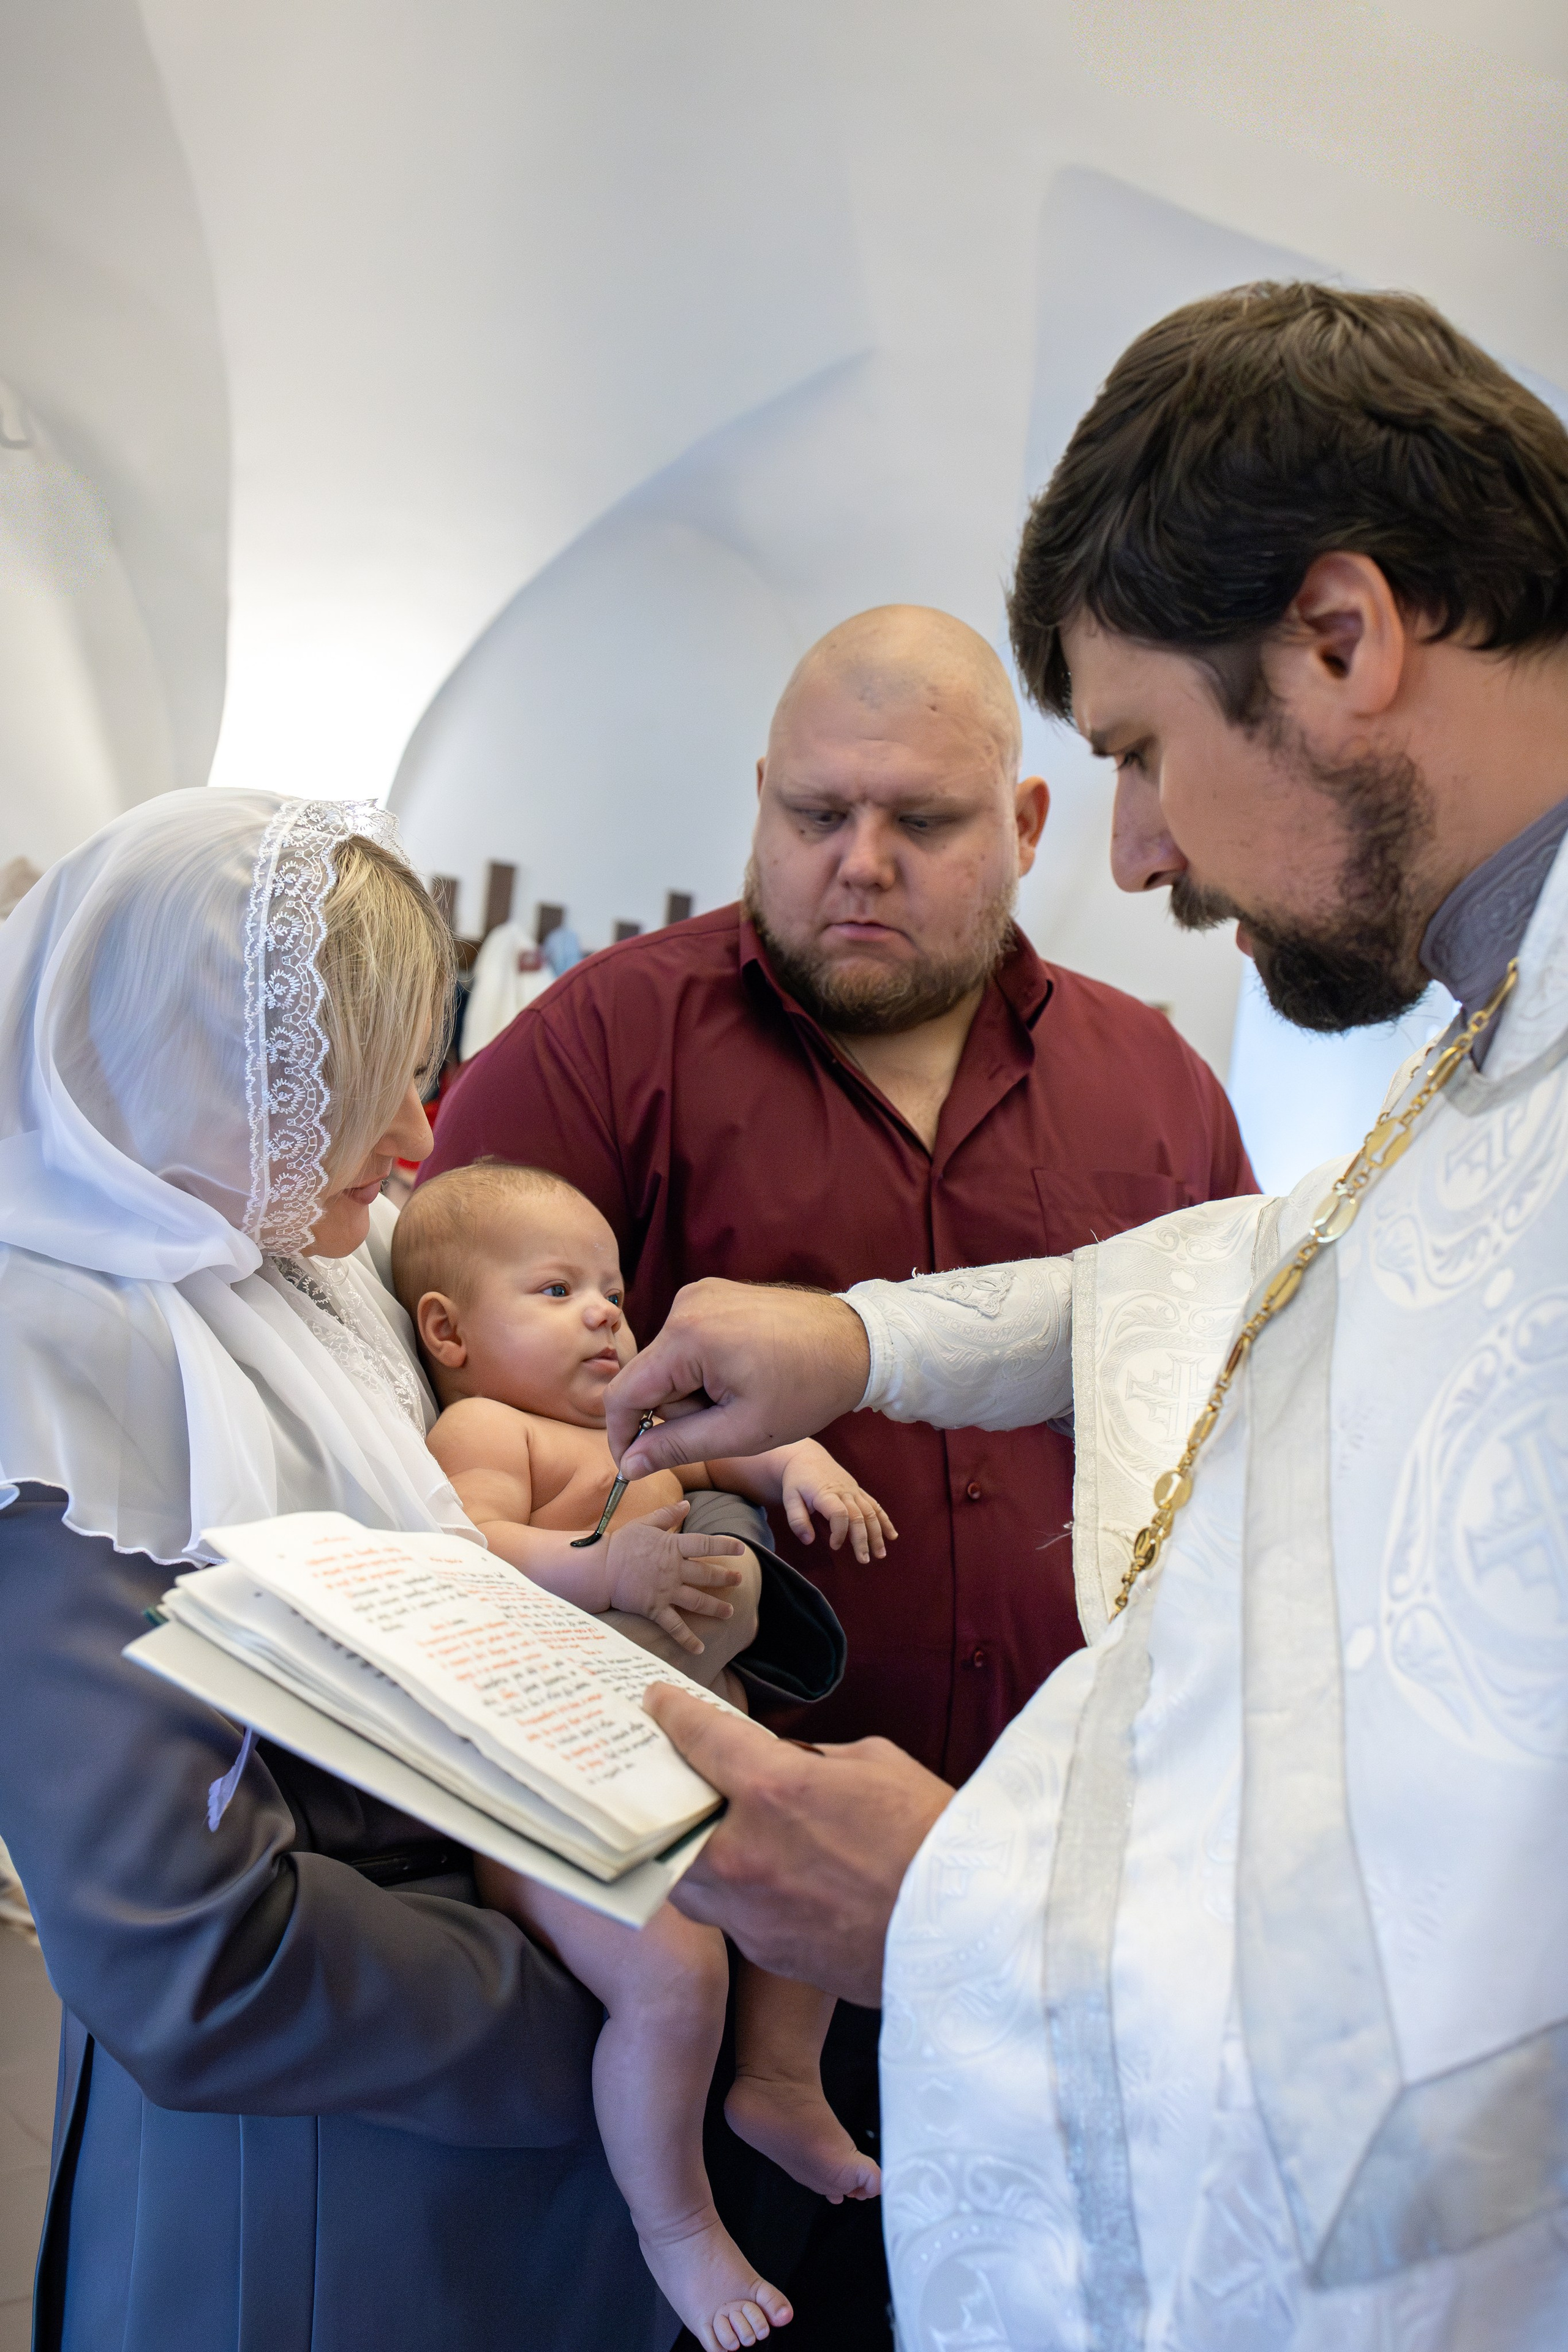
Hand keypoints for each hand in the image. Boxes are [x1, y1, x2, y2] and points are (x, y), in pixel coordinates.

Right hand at [605, 1504, 744, 1655]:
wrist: (599, 1569)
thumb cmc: (621, 1544)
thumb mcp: (644, 1524)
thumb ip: (667, 1515)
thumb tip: (686, 1504)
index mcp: (672, 1547)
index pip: (705, 1544)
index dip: (726, 1545)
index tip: (741, 1548)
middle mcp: (673, 1570)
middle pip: (707, 1575)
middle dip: (726, 1578)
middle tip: (739, 1580)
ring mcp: (665, 1591)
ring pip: (698, 1601)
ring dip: (716, 1607)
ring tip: (730, 1612)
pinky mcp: (655, 1609)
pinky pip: (675, 1627)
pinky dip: (688, 1639)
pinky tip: (700, 1648)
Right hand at [606, 1281, 870, 1477]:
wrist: (856, 1343)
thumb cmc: (807, 1390)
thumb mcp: (740, 1432)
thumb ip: (677, 1447)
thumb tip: (629, 1465)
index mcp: (687, 1337)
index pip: (624, 1394)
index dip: (623, 1436)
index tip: (634, 1465)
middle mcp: (685, 1305)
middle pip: (650, 1378)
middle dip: (681, 1409)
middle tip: (732, 1417)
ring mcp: (699, 1294)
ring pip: (669, 1362)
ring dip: (695, 1388)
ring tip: (745, 1390)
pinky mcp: (713, 1293)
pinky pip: (688, 1341)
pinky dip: (706, 1365)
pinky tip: (744, 1369)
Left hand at [643, 1683, 951, 2003]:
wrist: (971, 1931)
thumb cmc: (931, 1834)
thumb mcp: (873, 1763)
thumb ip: (812, 1761)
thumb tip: (786, 1767)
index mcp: (772, 1789)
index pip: (697, 1738)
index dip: (672, 1713)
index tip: (659, 1703)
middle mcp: (745, 1853)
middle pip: (668, 1818)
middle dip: (666, 1793)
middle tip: (675, 1774)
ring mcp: (750, 1912)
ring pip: (684, 1880)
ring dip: (690, 1850)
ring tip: (708, 1830)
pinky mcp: (767, 1954)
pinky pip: (727, 1916)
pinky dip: (732, 1892)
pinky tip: (757, 1878)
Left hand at [779, 1442, 896, 1561]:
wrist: (807, 1457)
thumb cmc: (797, 1480)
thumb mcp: (789, 1498)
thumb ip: (797, 1520)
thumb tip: (808, 1541)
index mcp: (826, 1493)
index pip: (839, 1514)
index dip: (839, 1532)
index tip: (835, 1547)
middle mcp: (844, 1491)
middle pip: (858, 1516)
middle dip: (863, 1539)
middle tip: (864, 1560)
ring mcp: (854, 1490)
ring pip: (870, 1512)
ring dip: (877, 1534)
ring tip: (880, 1554)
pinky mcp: (858, 1491)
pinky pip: (875, 1505)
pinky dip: (885, 1520)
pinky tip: (892, 1535)